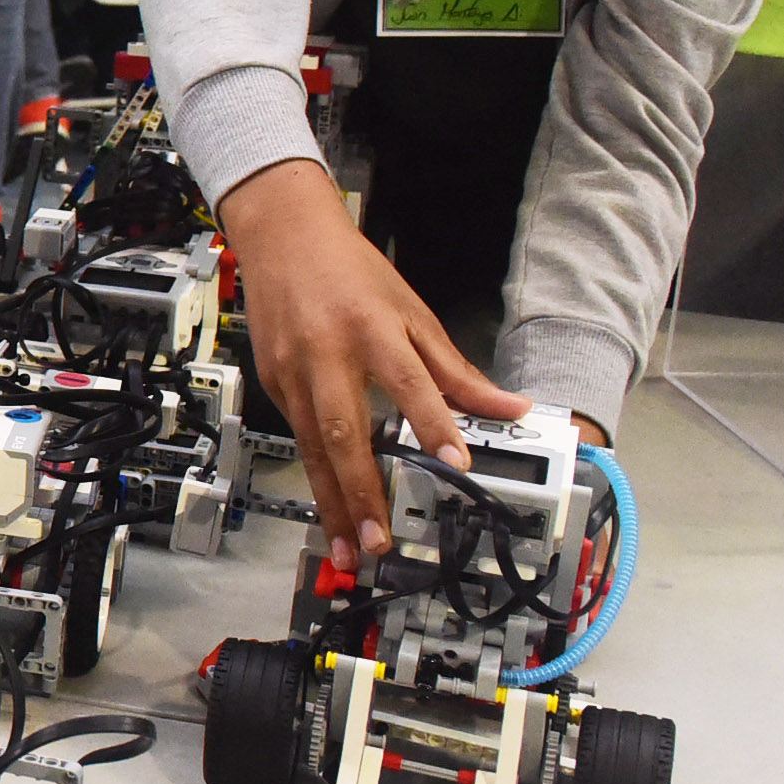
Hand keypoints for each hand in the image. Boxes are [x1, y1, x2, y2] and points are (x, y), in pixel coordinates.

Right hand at [217, 159, 526, 555]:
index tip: (455, 460)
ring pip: (313, 449)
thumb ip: (455, 368)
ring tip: (350, 546)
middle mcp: (326, 355)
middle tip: (379, 538)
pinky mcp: (274, 385)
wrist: (281, 237)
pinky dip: (317, 477)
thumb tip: (509, 406)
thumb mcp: (412, 310)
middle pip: (343, 432)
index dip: (432, 421)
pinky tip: (331, 508)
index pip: (408, 381)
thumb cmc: (348, 271)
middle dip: (361, 492)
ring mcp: (292, 373)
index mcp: (371, 329)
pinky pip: (301, 439)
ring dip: (332, 503)